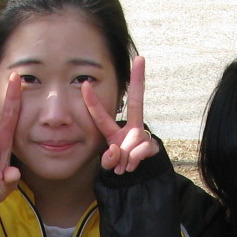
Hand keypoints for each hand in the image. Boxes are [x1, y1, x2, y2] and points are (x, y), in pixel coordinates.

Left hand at [83, 54, 156, 174]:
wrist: (139, 178)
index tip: (85, 83)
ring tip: (123, 166)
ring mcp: (142, 135)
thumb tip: (120, 152)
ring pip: (129, 143)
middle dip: (138, 79)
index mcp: (114, 130)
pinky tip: (132, 166)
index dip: (92, 101)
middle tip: (141, 57)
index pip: (101, 115)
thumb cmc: (120, 165)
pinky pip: (138, 152)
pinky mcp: (151, 145)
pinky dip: (132, 162)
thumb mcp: (110, 163)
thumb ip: (110, 159)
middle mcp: (131, 127)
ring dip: (124, 159)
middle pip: (136, 101)